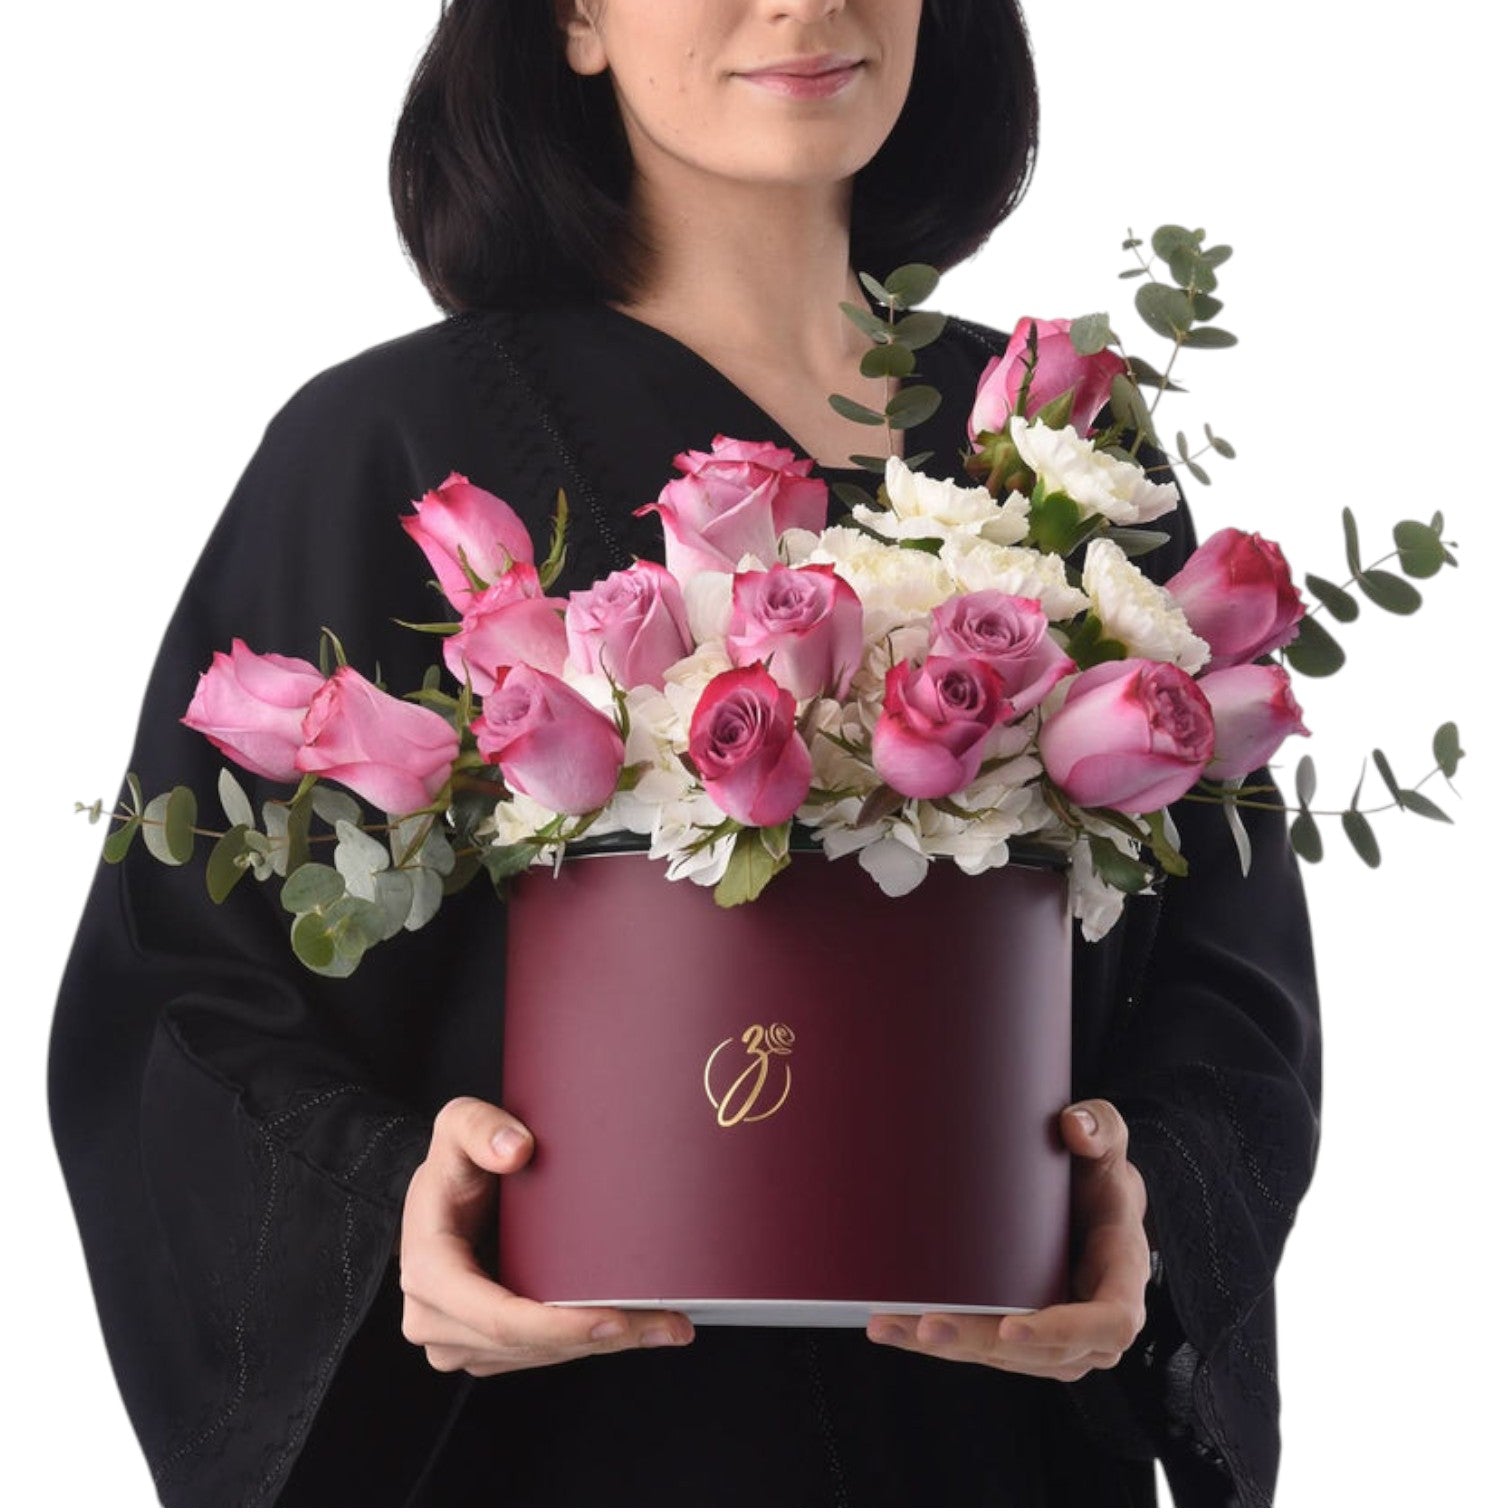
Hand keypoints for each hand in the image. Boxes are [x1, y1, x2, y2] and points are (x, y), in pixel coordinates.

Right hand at [399, 1095, 694, 1374]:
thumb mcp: (457, 1125)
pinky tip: (637, 1328)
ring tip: (668, 1326)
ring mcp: (458, 1341)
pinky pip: (541, 1355)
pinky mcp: (484, 1348)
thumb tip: (516, 1150)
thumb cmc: (455, 1162)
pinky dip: (589, 1344)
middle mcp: (435, 1319)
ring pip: (542, 1357)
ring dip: (607, 1347)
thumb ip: (479, 1126)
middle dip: (603, 1340)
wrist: (444, 1195)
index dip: (559, 1325)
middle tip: (670, 1325)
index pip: (498, 1317)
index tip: (616, 1318)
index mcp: (429, 1272)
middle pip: (530, 1344)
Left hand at [866, 1098, 1149, 1380]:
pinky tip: (897, 1328)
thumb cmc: (1097, 1172)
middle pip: (1043, 1353)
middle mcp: (1098, 1323)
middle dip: (980, 1341)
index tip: (1011, 1327)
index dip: (1062, 1331)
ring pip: (1008, 1360)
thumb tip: (1074, 1126)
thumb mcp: (1106, 1141)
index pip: (1109, 1322)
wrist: (1089, 1203)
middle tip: (926, 1324)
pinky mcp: (1029, 1342)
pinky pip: (989, 1351)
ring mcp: (1063, 1340)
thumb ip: (1100, 1126)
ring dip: (950, 1347)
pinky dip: (943, 1344)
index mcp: (1124, 1276)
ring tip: (892, 1325)